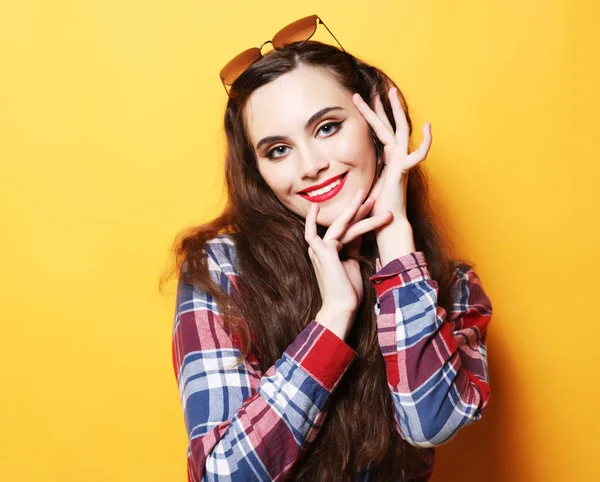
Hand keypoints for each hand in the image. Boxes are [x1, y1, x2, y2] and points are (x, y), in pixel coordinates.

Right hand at [304, 189, 392, 326]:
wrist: (342, 308)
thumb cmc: (348, 292)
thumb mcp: (352, 264)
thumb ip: (353, 248)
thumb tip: (360, 234)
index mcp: (330, 252)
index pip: (347, 229)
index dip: (359, 217)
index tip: (371, 206)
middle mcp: (322, 248)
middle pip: (343, 223)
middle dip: (357, 207)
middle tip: (369, 192)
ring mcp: (320, 249)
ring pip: (342, 226)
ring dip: (360, 213)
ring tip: (374, 201)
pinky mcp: (322, 251)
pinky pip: (323, 232)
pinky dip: (314, 220)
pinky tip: (316, 208)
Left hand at [352, 87, 432, 221]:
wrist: (386, 224)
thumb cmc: (376, 210)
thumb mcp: (366, 185)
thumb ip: (363, 174)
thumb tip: (343, 173)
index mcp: (387, 160)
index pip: (379, 132)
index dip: (371, 116)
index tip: (362, 100)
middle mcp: (396, 158)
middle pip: (389, 127)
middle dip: (381, 108)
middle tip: (376, 89)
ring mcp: (401, 163)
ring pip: (401, 132)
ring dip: (396, 112)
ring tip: (392, 93)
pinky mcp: (404, 171)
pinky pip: (417, 154)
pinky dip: (426, 142)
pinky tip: (430, 127)